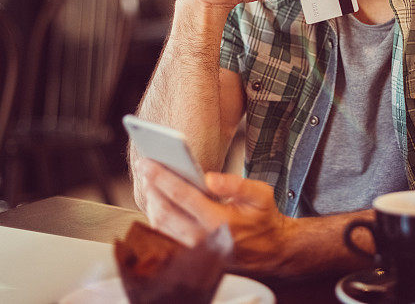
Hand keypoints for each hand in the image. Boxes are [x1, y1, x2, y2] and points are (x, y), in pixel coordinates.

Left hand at [137, 159, 297, 274]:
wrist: (270, 250)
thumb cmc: (263, 218)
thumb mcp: (261, 195)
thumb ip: (236, 184)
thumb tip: (210, 177)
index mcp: (219, 220)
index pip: (183, 196)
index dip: (163, 177)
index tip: (148, 163)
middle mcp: (203, 237)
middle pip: (164, 211)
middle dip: (151, 187)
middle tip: (144, 167)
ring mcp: (194, 248)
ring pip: (160, 225)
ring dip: (151, 201)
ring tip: (149, 180)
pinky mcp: (190, 252)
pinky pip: (165, 234)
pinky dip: (157, 215)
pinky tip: (157, 199)